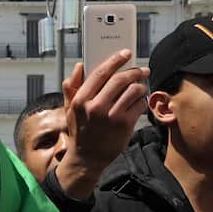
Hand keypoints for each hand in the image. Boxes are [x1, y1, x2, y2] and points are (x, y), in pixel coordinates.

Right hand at [54, 51, 148, 198]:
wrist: (88, 158)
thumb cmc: (80, 131)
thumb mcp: (70, 109)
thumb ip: (72, 87)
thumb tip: (79, 66)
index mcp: (81, 100)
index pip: (101, 72)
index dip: (115, 60)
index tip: (126, 53)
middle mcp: (95, 107)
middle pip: (120, 79)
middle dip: (134, 71)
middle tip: (141, 70)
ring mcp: (111, 116)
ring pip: (134, 90)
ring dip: (140, 86)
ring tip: (140, 88)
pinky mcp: (125, 125)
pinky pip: (140, 104)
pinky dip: (142, 101)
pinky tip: (138, 103)